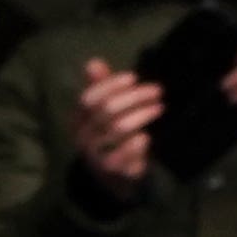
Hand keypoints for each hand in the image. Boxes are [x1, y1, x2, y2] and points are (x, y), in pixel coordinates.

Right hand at [72, 58, 164, 191]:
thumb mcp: (105, 108)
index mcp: (77, 119)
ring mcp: (94, 154)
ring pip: (118, 128)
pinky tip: (147, 136)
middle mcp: (82, 136)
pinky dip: (138, 142)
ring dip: (143, 114)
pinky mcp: (109, 169)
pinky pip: (123, 153)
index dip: (111, 85)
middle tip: (158, 90)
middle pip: (107, 110)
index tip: (134, 77)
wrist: (113, 174)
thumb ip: (101, 86)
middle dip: (135, 96)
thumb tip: (92, 62)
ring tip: (160, 107)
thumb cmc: (111, 134)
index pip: (89, 98)